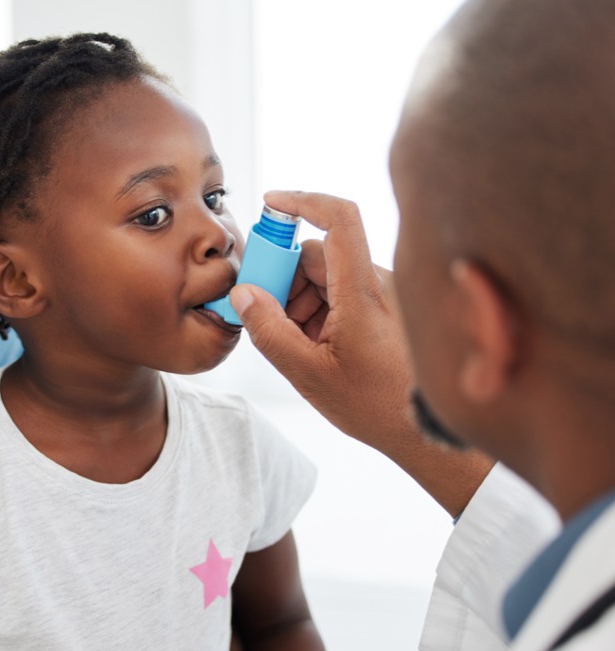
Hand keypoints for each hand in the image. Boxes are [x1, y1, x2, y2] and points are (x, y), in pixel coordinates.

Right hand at [228, 190, 491, 515]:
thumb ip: (268, 331)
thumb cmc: (374, 406)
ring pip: (328, 276)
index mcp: (364, 292)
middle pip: (318, 254)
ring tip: (299, 345)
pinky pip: (343, 293)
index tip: (270, 203)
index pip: (338, 218)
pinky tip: (318, 348)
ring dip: (302, 301)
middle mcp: (380, 283)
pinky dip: (321, 311)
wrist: (424, 433)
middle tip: (268, 318)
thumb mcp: (307, 373)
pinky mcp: (387, 308)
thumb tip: (243, 294)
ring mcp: (385, 295)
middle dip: (285, 280)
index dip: (302, 199)